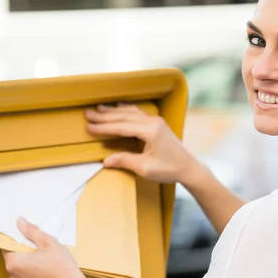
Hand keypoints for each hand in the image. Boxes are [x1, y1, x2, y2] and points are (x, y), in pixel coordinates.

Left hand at [3, 218, 90, 277]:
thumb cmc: (61, 267)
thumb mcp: (48, 242)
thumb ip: (31, 231)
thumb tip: (19, 222)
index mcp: (13, 263)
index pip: (6, 246)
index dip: (16, 239)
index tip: (27, 236)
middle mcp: (12, 277)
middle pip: (13, 257)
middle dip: (25, 250)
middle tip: (41, 246)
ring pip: (20, 268)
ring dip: (29, 261)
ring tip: (46, 257)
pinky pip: (26, 277)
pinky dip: (32, 271)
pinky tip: (47, 268)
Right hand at [86, 104, 200, 184]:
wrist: (189, 168)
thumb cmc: (169, 169)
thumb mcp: (145, 168)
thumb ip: (125, 161)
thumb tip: (106, 160)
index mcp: (150, 131)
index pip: (122, 127)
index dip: (104, 127)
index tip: (89, 127)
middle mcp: (153, 122)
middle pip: (124, 116)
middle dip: (105, 116)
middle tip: (88, 114)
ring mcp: (156, 121)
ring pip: (130, 112)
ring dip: (113, 111)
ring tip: (98, 109)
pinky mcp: (157, 124)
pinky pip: (137, 113)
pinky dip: (125, 111)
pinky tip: (117, 108)